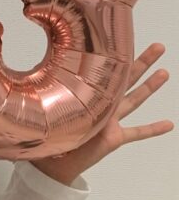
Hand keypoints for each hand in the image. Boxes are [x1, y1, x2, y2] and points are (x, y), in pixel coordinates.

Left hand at [29, 42, 173, 184]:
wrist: (53, 161)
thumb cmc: (50, 133)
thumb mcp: (48, 105)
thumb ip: (48, 86)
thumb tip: (34, 66)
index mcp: (87, 93)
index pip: (103, 70)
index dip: (114, 55)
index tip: (124, 38)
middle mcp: (101, 104)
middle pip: (126, 79)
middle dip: (142, 62)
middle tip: (158, 47)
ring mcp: (110, 120)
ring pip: (134, 100)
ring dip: (150, 87)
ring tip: (164, 72)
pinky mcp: (114, 137)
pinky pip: (137, 132)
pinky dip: (152, 129)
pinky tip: (169, 124)